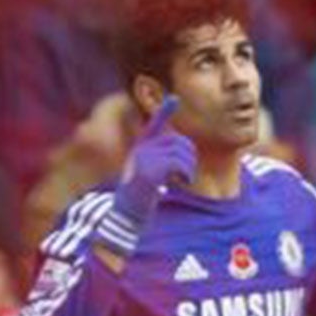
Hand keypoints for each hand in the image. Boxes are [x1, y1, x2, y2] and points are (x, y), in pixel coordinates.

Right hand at [95, 94, 195, 263]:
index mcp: (141, 148)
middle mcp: (141, 150)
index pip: (154, 126)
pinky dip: (185, 173)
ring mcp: (143, 160)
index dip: (164, 112)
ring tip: (183, 179)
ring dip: (188, 167)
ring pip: (180, 152)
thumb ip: (162, 161)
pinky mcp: (148, 172)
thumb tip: (180, 151)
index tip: (174, 99)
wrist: (126, 217)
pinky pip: (176, 164)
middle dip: (189, 156)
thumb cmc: (140, 197)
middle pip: (178, 141)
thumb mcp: (150, 175)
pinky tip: (181, 182)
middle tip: (186, 173)